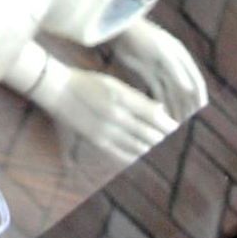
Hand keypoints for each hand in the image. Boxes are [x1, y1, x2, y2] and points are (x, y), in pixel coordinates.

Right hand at [44, 64, 177, 162]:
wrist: (56, 90)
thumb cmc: (86, 82)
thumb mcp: (113, 82)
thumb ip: (137, 98)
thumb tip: (160, 110)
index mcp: (120, 97)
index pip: (153, 116)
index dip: (168, 124)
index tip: (179, 126)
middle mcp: (115, 116)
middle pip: (149, 133)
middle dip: (164, 137)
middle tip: (175, 139)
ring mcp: (106, 132)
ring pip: (139, 146)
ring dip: (154, 147)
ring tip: (163, 146)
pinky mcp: (98, 142)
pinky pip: (124, 154)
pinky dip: (138, 155)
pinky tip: (144, 153)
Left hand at [115, 17, 207, 121]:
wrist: (119, 28)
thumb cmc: (141, 36)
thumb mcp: (159, 51)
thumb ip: (175, 69)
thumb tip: (189, 90)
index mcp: (180, 57)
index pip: (195, 79)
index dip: (198, 95)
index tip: (199, 110)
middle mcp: (173, 65)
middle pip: (184, 90)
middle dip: (185, 106)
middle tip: (183, 121)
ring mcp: (160, 70)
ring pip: (171, 93)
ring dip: (174, 107)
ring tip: (173, 123)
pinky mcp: (147, 74)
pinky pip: (159, 92)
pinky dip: (161, 103)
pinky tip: (161, 114)